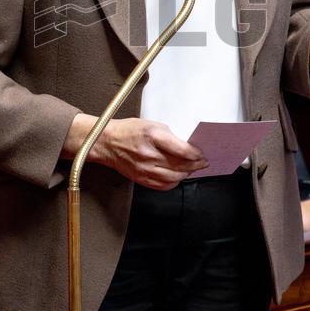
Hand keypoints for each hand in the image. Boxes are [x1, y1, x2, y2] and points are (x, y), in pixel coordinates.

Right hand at [64, 114, 207, 189]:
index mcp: (153, 136)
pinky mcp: (140, 178)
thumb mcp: (151, 124)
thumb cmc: (128, 131)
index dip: (196, 154)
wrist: (107, 143)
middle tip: (202, 163)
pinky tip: (177, 176)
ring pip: (174, 177)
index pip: (182, 150)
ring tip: (191, 169)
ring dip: (186, 174)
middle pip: (180, 165)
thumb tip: (186, 148)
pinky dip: (173, 182)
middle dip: (195, 165)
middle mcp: (149, 154)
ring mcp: (144, 169)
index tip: (201, 154)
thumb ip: (169, 136)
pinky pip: (163, 185)